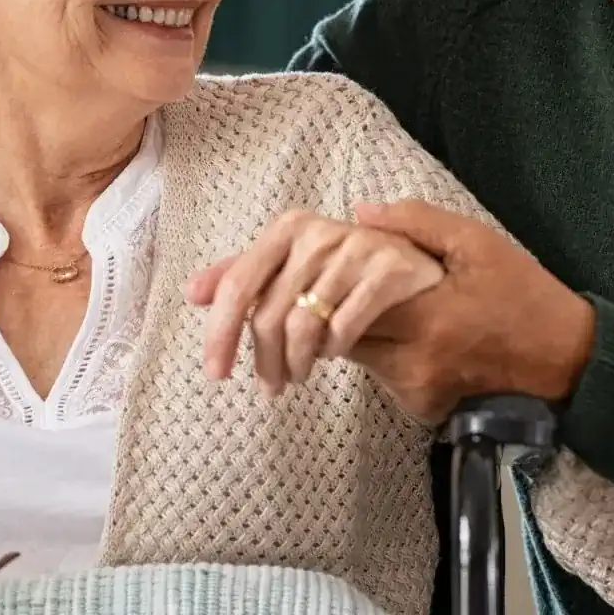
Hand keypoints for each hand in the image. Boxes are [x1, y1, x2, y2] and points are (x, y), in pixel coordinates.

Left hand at [188, 209, 444, 394]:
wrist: (421, 265)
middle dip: (264, 361)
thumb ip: (246, 277)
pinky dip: (333, 350)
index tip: (215, 373)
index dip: (220, 332)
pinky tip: (333, 355)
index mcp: (289, 227)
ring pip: (303, 327)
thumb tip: (192, 292)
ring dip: (296, 363)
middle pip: (268, 315)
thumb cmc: (347, 272)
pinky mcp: (389, 269)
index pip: (238, 285)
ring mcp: (356, 248)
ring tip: (298, 376)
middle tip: (271, 387)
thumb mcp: (293, 268)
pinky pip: (344, 328)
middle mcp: (319, 231)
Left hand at [345, 200, 596, 422]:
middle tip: (349, 285)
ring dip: (359, 333)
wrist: (569, 363)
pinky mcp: (423, 411)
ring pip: (361, 360)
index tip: (337, 265)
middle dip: (337, 311)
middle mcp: (413, 363)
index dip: (333, 284)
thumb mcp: (479, 244)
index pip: (344, 306)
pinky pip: (384, 379)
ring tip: (383, 306)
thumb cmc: (525, 297)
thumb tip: (360, 213)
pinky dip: (385, 357)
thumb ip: (417, 223)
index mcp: (425, 318)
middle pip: (342, 338)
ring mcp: (416, 393)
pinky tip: (407, 335)